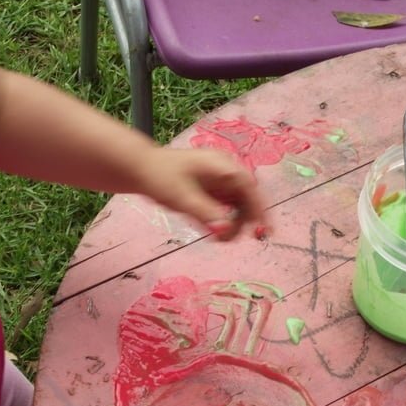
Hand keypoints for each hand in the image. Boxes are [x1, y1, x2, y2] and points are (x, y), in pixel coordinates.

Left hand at [138, 148, 268, 239]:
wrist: (141, 168)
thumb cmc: (160, 177)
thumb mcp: (183, 198)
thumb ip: (205, 214)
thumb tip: (225, 231)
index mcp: (223, 166)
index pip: (250, 188)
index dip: (260, 210)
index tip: (264, 230)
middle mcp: (225, 172)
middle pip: (247, 199)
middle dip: (243, 221)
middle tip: (229, 240)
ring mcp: (220, 181)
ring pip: (238, 206)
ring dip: (232, 223)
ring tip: (216, 237)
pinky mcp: (213, 191)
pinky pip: (226, 208)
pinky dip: (222, 221)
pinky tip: (211, 230)